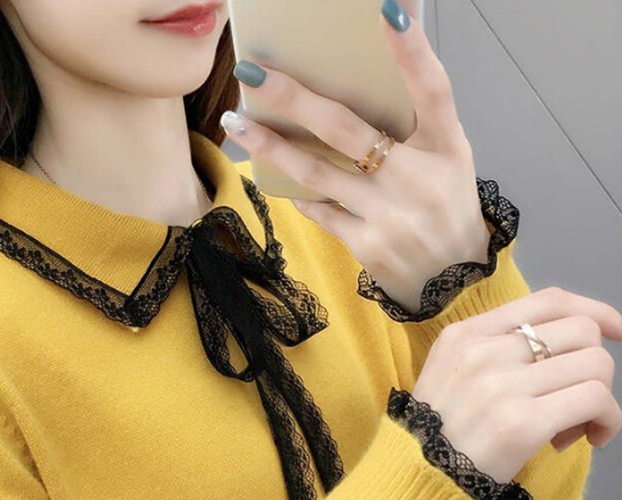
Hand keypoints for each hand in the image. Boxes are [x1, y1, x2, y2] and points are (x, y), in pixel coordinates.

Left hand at [223, 0, 489, 313]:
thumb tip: (365, 76)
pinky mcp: (369, 245)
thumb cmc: (446, 207)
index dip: (413, 49)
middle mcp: (419, 177)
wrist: (455, 281)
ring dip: (271, 145)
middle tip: (252, 72)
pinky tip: (276, 180)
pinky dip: (299, 194)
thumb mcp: (447, 158)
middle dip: (294, 97)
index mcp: (447, 146)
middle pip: (347, 128)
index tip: (386, 10)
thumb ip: (414, 120)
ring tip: (235, 123)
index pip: (433, 89)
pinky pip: (321, 211)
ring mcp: (391, 214)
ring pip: (317, 171)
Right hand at [411, 287, 621, 483]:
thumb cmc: (436, 435)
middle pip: (581, 332)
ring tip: (575, 427)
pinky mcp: (519, 423)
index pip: (549, 301)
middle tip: (575, 403)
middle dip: (595, 367)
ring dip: (601, 398)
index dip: (595, 311)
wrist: (411, 483)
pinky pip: (595, 401)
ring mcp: (499, 387)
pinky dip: (607, 420)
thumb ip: (497, 352)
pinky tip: (590, 438)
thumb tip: (572, 348)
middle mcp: (481, 352)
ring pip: (595, 365)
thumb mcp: (451, 375)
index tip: (616, 331)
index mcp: (464, 335)